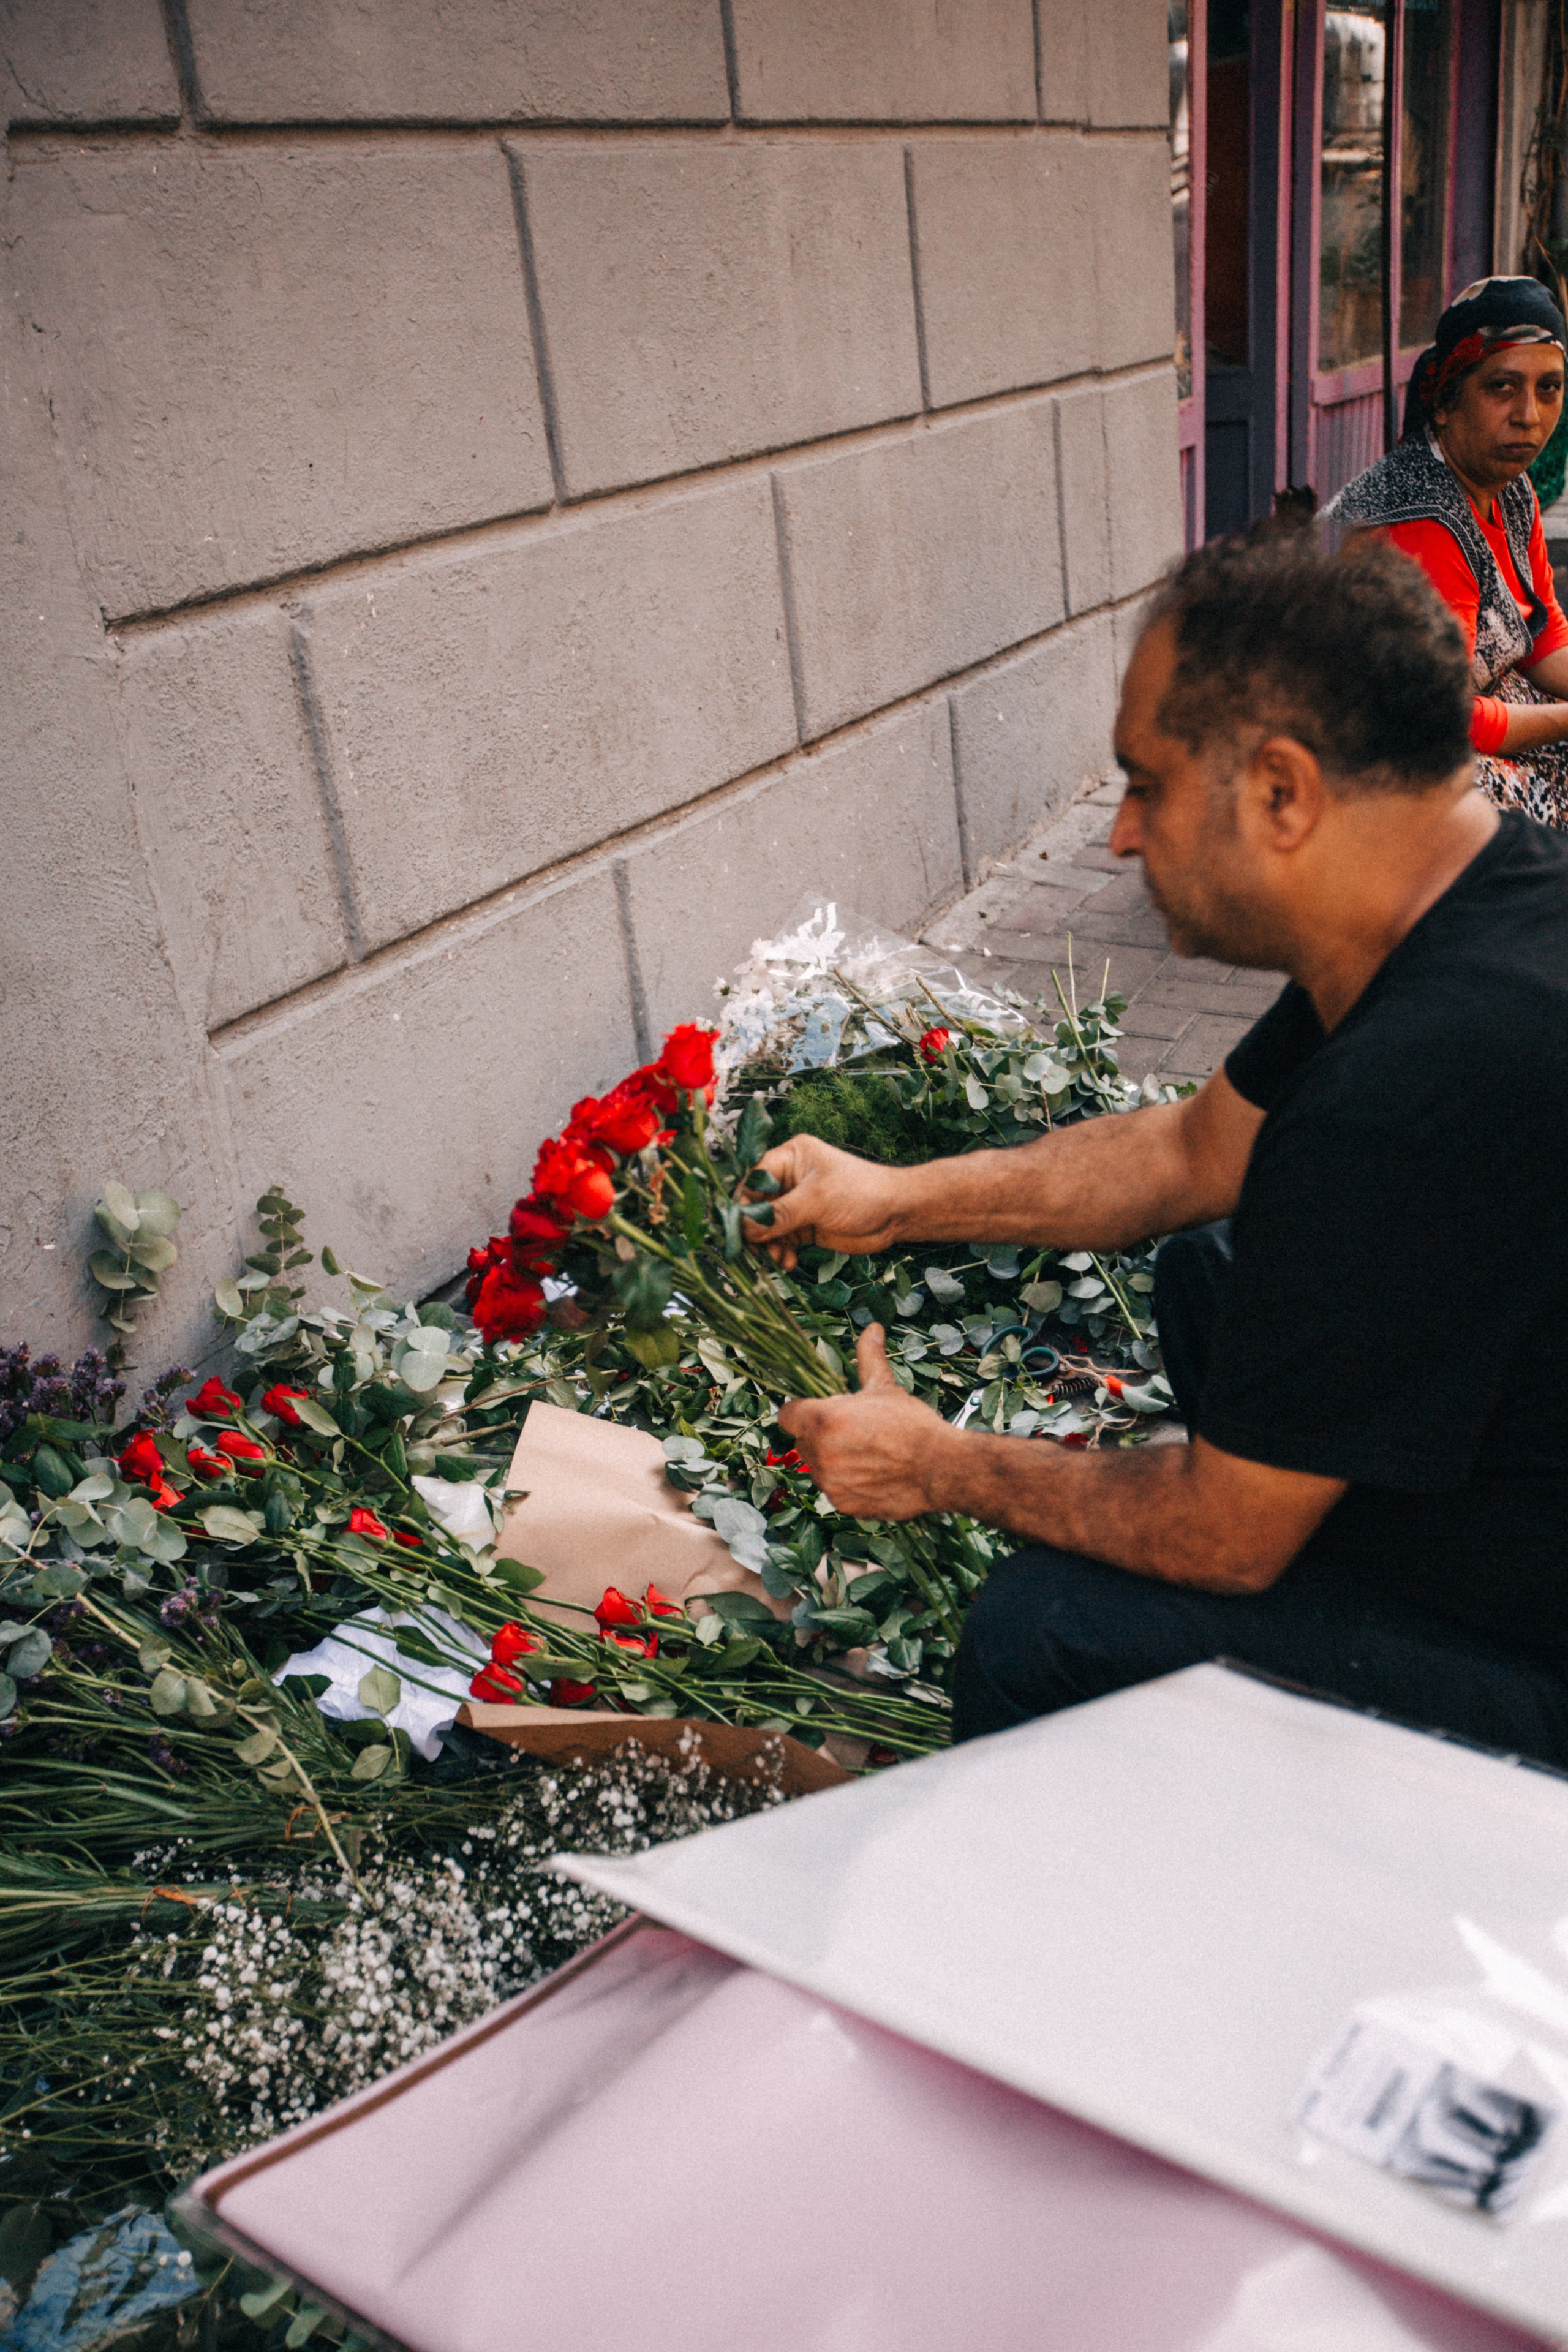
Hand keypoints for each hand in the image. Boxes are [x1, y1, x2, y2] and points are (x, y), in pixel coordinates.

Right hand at [740, 1133, 905, 1269]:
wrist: (896, 1214)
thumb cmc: (861, 1193)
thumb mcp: (817, 1200)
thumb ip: (780, 1215)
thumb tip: (745, 1229)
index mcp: (790, 1158)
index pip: (754, 1179)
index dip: (743, 1204)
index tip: (738, 1229)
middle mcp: (789, 1178)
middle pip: (757, 1205)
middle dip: (755, 1229)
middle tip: (755, 1251)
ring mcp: (797, 1203)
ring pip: (767, 1226)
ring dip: (768, 1245)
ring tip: (778, 1259)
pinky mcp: (805, 1225)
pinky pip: (782, 1240)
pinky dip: (781, 1252)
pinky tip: (789, 1263)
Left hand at [779, 1326, 956, 1519]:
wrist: (940, 1468)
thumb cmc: (912, 1425)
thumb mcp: (885, 1387)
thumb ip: (869, 1357)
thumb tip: (871, 1328)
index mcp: (823, 1419)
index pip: (787, 1415)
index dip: (801, 1411)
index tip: (819, 1411)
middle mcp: (819, 1453)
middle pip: (803, 1441)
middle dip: (820, 1436)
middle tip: (852, 1431)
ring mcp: (829, 1482)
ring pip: (818, 1467)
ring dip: (833, 1460)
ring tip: (867, 1453)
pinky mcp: (842, 1504)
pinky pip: (833, 1490)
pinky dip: (847, 1484)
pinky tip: (872, 1474)